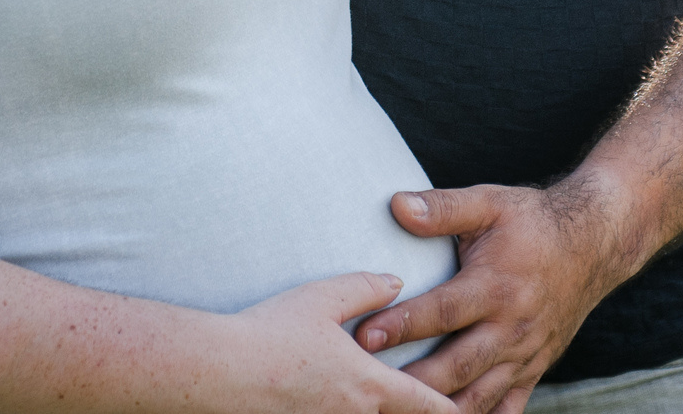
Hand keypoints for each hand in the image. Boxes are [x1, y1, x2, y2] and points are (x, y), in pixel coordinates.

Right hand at [221, 271, 461, 413]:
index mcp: (370, 386)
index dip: (452, 410)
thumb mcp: (322, 298)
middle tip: (428, 402)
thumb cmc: (271, 332)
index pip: (430, 407)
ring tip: (369, 401)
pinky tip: (328, 404)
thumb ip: (366, 288)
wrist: (218, 372)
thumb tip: (396, 281)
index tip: (464, 408)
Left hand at [356, 181, 643, 413]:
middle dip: (414, 380)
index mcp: (496, 286)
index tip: (364, 337)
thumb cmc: (532, 221)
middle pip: (458, 365)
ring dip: (442, 408)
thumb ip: (443, 208)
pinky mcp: (535, 369)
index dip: (403, 325)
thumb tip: (396, 205)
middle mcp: (512, 326)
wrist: (594, 243)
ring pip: (479, 394)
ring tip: (403, 411)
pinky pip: (508, 406)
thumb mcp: (489, 203)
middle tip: (372, 385)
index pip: (443, 311)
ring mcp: (525, 353)